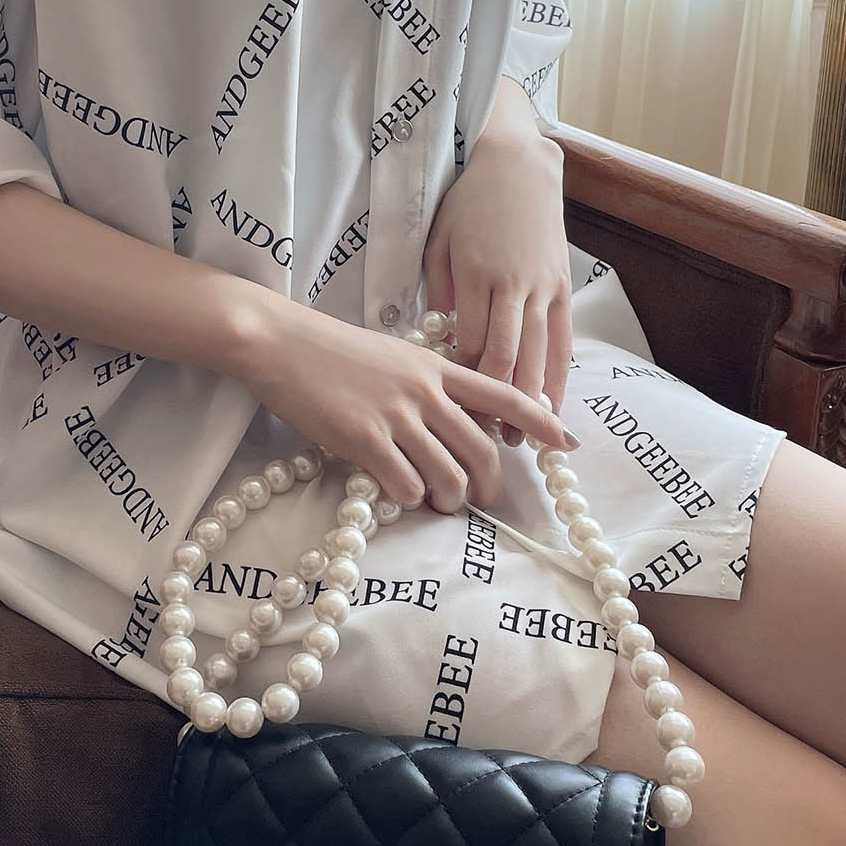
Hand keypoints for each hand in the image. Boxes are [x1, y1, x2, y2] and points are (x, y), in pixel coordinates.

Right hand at [224, 297, 576, 512]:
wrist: (279, 342)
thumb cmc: (331, 351)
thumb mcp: (393, 357)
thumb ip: (428, 386)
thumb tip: (452, 426)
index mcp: (437, 366)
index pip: (504, 395)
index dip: (541, 421)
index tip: (566, 442)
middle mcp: (425, 391)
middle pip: (482, 451)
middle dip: (488, 487)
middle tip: (477, 501)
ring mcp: (396, 415)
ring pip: (448, 476)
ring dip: (447, 500)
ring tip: (435, 503)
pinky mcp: (364, 439)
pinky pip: (406, 485)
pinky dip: (407, 498)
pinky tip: (394, 491)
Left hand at [423, 127, 572, 450]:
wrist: (516, 164)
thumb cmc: (467, 203)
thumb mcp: (438, 243)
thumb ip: (441, 293)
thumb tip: (443, 340)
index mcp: (477, 275)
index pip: (472, 344)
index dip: (464, 386)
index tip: (453, 417)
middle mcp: (515, 285)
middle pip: (509, 358)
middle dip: (498, 408)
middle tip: (488, 448)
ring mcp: (545, 287)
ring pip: (540, 355)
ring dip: (530, 403)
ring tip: (520, 442)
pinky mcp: (563, 286)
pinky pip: (563, 340)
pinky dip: (559, 376)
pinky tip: (553, 406)